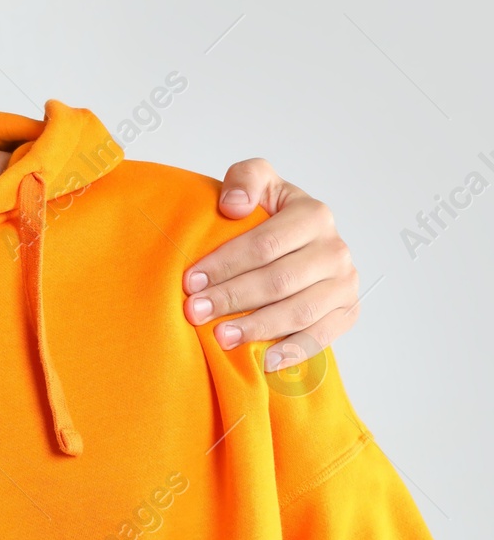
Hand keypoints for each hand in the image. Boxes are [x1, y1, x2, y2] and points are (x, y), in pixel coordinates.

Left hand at [183, 158, 359, 371]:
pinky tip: (262, 360)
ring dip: (257, 327)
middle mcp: (335, 250)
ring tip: (220, 337)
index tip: (191, 280)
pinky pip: (321, 337)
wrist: (298, 239)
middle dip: (232, 298)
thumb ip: (246, 179)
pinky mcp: (347, 312)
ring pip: (299, 312)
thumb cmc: (267, 211)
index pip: (265, 244)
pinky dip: (291, 351)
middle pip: (279, 281)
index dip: (225, 263)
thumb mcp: (256, 181)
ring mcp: (344, 284)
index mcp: (313, 215)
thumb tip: (235, 206)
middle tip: (195, 312)